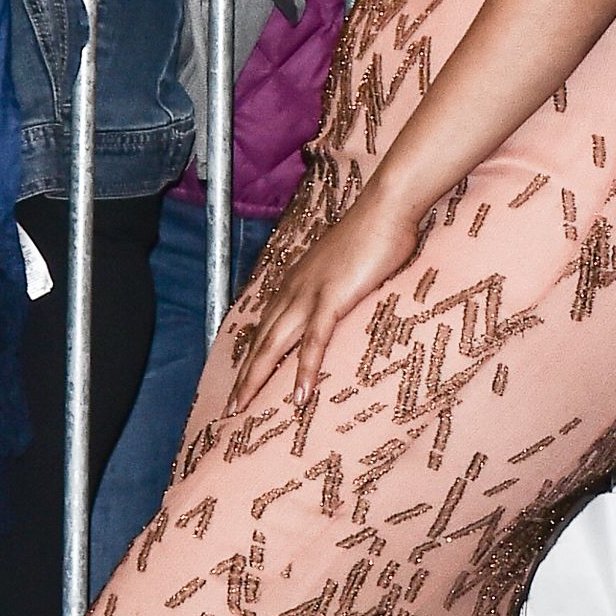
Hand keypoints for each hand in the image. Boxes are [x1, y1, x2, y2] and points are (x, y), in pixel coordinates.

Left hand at [230, 180, 424, 409]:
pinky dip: (304, 369)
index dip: (251, 355)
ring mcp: (310, 293)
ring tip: (243, 408)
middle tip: (229, 408)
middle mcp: (294, 289)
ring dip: (256, 378)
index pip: (265, 325)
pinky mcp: (333, 298)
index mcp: (296, 281)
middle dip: (242, 376)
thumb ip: (336, 283)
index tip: (241, 380)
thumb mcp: (345, 263)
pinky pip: (314, 341)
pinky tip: (299, 395)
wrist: (386, 207)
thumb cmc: (373, 232)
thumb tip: (340, 297)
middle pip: (260, 341)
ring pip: (274, 344)